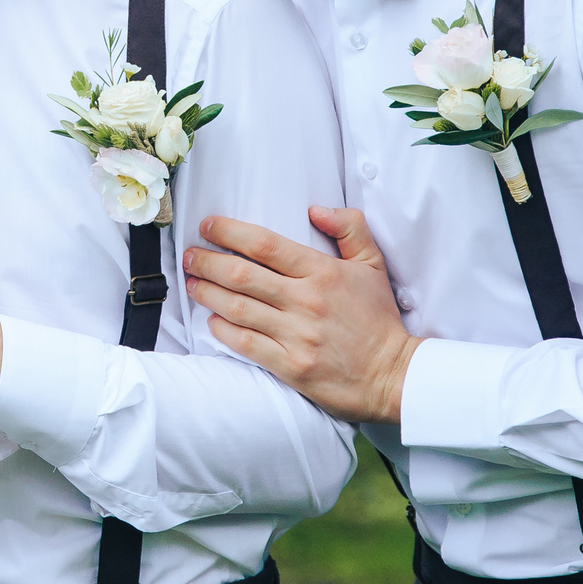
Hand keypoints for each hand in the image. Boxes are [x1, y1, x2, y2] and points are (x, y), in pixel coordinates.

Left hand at [183, 207, 420, 424]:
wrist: (393, 374)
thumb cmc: (378, 319)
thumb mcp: (373, 265)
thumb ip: (350, 228)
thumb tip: (315, 209)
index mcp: (323, 273)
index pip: (265, 244)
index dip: (229, 232)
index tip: (208, 227)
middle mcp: (306, 301)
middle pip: (241, 275)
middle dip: (206, 262)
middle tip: (189, 256)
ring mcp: (297, 335)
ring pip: (237, 308)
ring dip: (207, 293)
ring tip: (192, 283)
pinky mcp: (291, 366)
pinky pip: (245, 344)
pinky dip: (223, 330)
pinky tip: (212, 320)